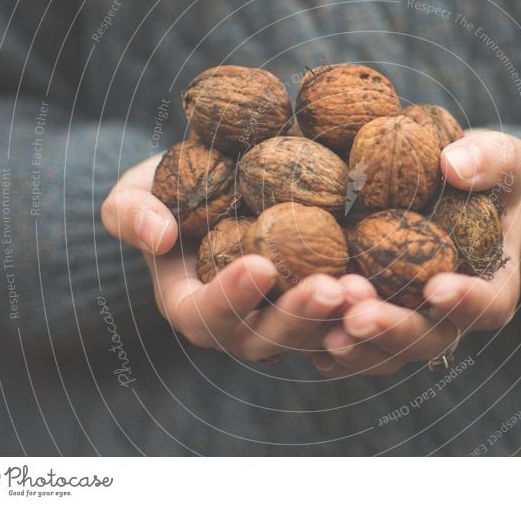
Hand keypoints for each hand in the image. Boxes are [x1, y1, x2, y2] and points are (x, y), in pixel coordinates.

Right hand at [101, 154, 349, 360]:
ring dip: (342, 317)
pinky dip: (365, 306)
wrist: (218, 184)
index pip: (206, 315)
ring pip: (314, 333)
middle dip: (299, 316)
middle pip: (268, 336)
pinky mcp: (318, 302)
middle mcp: (240, 324)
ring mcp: (283, 317)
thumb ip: (132, 214)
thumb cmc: (169, 190)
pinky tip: (388, 282)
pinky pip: (343, 315)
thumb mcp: (135, 192)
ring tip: (368, 288)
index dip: (232, 296)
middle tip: (329, 288)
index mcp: (193, 306)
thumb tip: (158, 235)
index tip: (260, 265)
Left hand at [313, 130, 520, 376]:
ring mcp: (398, 322)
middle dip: (392, 332)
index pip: (487, 306)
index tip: (437, 286)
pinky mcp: (356, 317)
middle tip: (360, 315)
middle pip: (424, 340)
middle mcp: (441, 316)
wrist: (430, 185)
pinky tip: (292, 319)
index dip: (466, 304)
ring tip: (323, 321)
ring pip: (378, 352)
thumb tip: (454, 166)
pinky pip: (338, 343)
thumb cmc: (476, 174)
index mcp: (486, 287)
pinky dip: (314, 336)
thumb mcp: (502, 158)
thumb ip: (492, 159)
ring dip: (351, 343)